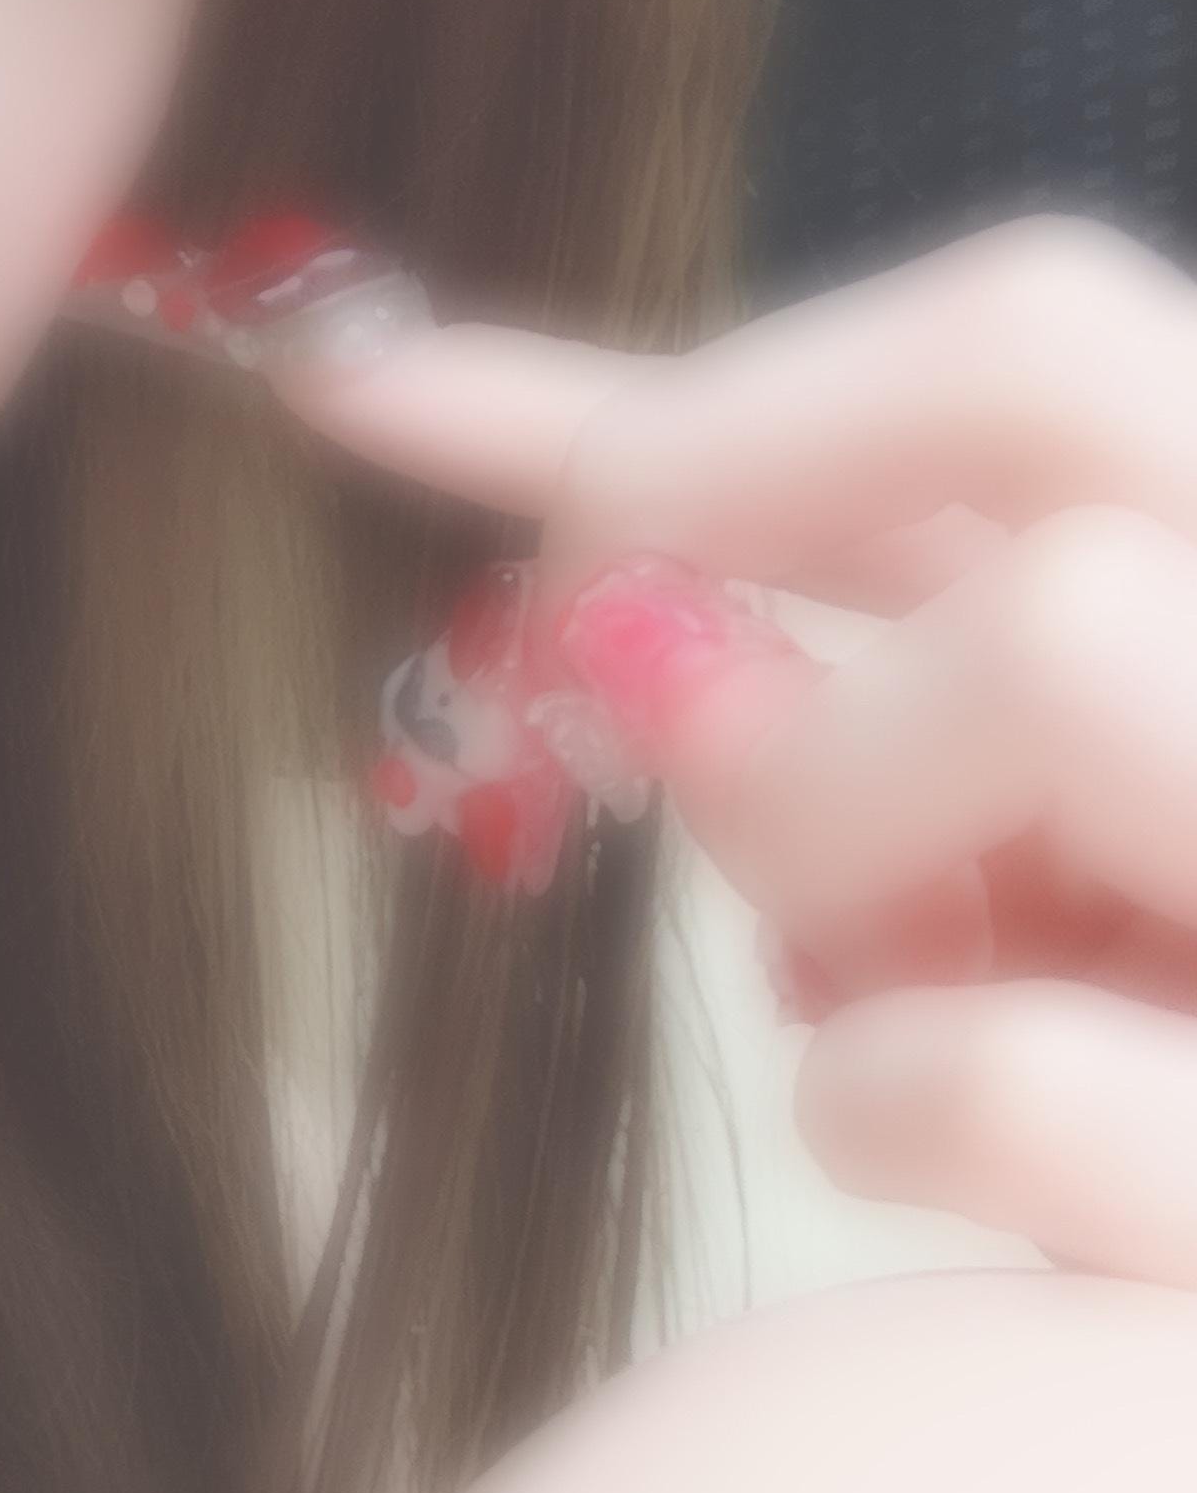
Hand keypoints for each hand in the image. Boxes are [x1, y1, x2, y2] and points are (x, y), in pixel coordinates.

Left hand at [273, 215, 1196, 1284]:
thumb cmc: (1129, 1106)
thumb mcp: (993, 842)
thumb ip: (835, 664)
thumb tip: (587, 599)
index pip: (1028, 332)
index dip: (683, 364)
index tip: (372, 400)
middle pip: (1042, 353)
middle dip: (729, 503)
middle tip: (590, 704)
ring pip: (1058, 639)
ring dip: (839, 819)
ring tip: (862, 971)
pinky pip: (1003, 1067)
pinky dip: (883, 1107)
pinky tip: (926, 1161)